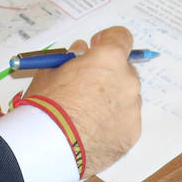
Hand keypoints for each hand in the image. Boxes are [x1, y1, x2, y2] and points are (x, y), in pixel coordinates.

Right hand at [25, 27, 141, 178]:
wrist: (51, 144)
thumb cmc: (49, 102)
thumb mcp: (51, 69)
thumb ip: (73, 58)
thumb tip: (83, 53)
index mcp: (109, 59)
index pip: (121, 37)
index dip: (107, 40)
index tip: (96, 47)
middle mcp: (128, 81)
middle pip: (124, 70)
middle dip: (109, 74)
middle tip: (86, 85)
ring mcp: (133, 110)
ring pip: (126, 97)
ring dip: (112, 99)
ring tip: (86, 113)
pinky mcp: (132, 135)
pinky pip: (125, 121)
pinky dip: (113, 122)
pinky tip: (92, 129)